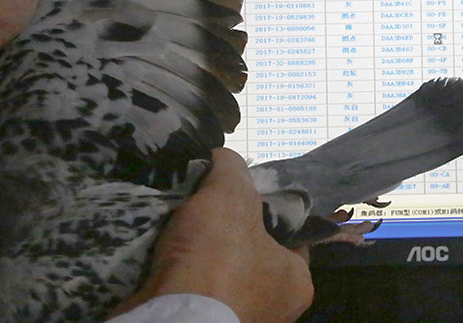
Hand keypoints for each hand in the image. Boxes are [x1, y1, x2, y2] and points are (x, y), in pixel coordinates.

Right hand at [113, 149, 313, 322]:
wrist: (169, 319)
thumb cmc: (218, 259)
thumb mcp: (230, 194)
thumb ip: (231, 169)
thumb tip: (222, 156)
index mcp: (298, 281)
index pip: (290, 235)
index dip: (266, 209)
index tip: (240, 194)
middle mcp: (274, 307)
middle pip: (251, 253)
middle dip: (228, 231)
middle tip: (204, 206)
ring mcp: (238, 320)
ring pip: (218, 274)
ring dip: (200, 253)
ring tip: (179, 224)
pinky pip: (192, 292)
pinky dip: (179, 275)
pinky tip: (164, 251)